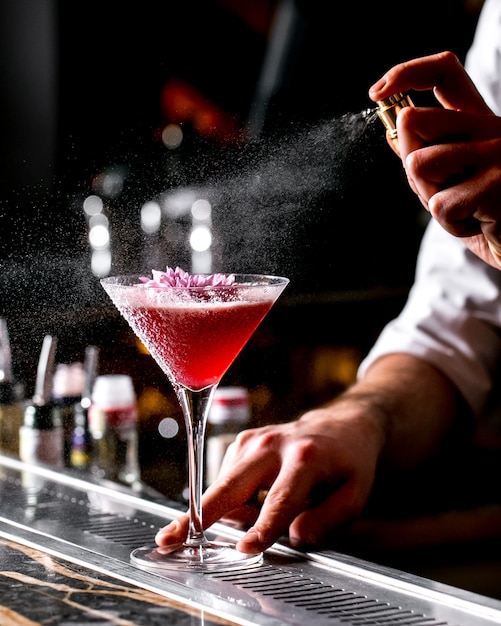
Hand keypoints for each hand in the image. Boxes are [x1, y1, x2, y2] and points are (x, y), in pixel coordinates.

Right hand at [156, 401, 384, 553]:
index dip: (262, 527)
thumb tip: (295, 537)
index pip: (280, 500)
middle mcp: (273, 445)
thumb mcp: (354, 495)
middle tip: (170, 538)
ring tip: (256, 516)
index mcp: (305, 459)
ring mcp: (253, 440)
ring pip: (224, 487)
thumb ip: (328, 520)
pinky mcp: (242, 441)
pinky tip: (256, 498)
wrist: (339, 426)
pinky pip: (226, 479)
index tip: (246, 549)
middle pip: (230, 486)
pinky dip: (233, 498)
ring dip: (226, 512)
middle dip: (199, 515)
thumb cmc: (348, 463)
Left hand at [369, 51, 500, 268]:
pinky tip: (478, 224)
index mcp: (480, 121)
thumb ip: (430, 155)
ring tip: (464, 208)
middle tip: (443, 187)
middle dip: (410, 161)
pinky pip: (439, 205)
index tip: (377, 92)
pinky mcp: (496, 185)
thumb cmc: (492, 214)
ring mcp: (497, 152)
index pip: (443, 72)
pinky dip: (450, 225)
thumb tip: (392, 133)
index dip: (405, 73)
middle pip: (412, 120)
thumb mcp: (458, 179)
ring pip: (417, 163)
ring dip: (430, 198)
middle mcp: (491, 127)